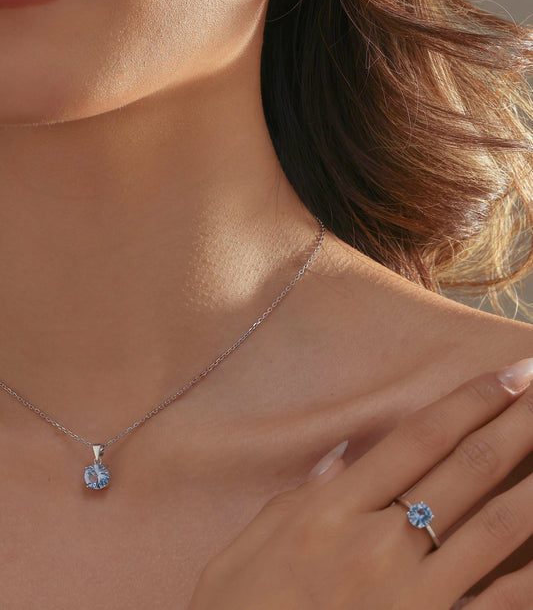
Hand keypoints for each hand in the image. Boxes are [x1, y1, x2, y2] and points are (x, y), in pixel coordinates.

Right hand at [188, 358, 532, 609]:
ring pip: (496, 528)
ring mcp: (413, 595)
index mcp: (335, 508)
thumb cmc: (239, 607)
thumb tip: (349, 453)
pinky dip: (531, 576)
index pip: (419, 438)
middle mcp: (381, 542)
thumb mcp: (257, 537)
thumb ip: (307, 492)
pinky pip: (497, 604)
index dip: (469, 402)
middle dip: (515, 422)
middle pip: (465, 468)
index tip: (507, 375)